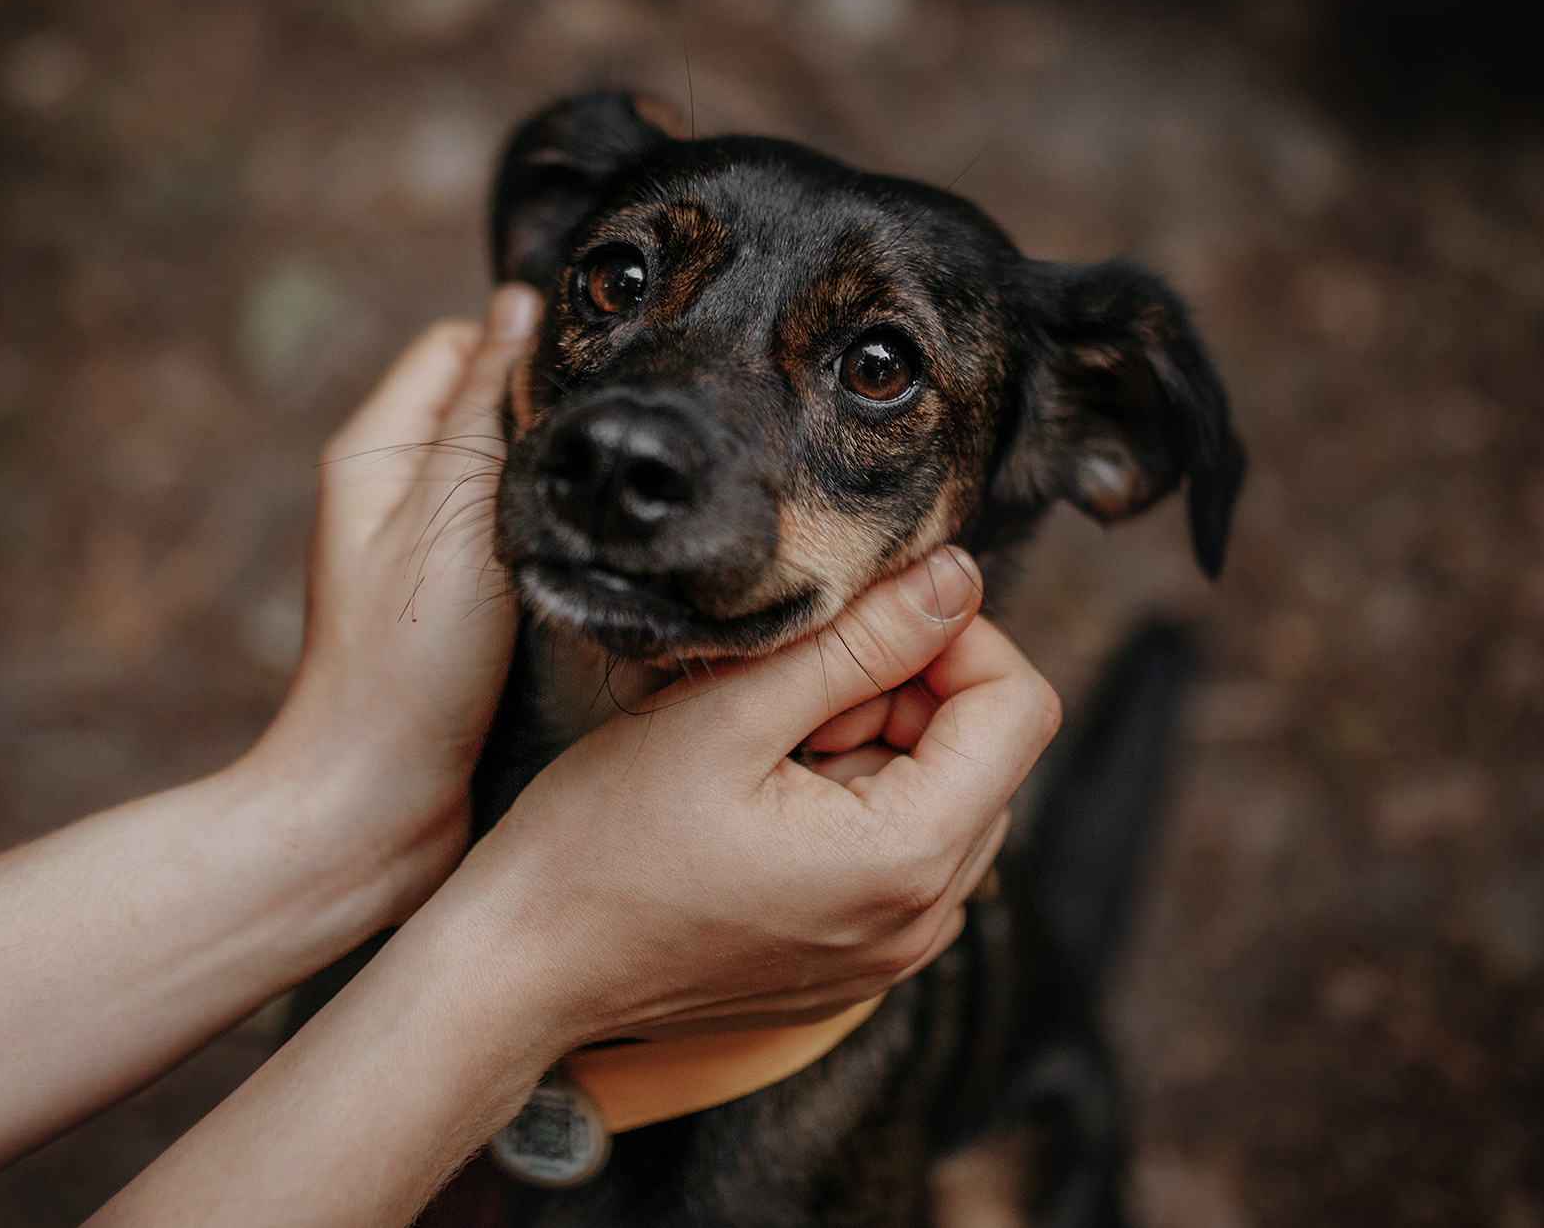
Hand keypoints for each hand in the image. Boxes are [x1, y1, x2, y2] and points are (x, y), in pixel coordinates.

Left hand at [240, 284, 540, 928]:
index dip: (527, 354)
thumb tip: (519, 308)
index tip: (593, 390)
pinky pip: (515, 540)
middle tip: (611, 456)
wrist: (377, 804)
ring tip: (603, 515)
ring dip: (555, 487)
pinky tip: (589, 569)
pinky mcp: (454, 608)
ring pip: (509, 478)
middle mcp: (392, 492)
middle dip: (548, 417)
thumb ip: (489, 409)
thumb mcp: (456, 516)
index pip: (460, 347)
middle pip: (487, 408)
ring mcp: (422, 553)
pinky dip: (552, 542)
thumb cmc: (408, 664)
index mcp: (375, 451)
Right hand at [423, 547, 1060, 1047]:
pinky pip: (897, 854)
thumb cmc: (601, 846)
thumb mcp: (729, 713)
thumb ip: (859, 640)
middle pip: (985, 754)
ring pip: (940, 798)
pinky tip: (758, 806)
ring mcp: (890, 953)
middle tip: (787, 697)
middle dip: (902, 695)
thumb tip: (957, 577)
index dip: (953, 635)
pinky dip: (848, 805)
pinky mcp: (852, 963)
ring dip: (871, 747)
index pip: (1020, 707)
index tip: (862, 621)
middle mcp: (923, 922)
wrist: (523, 966)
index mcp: (909, 859)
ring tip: (762, 754)